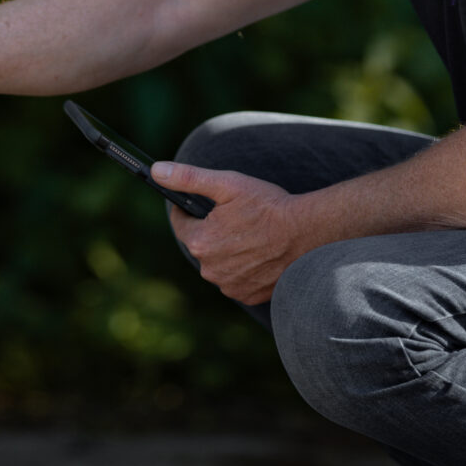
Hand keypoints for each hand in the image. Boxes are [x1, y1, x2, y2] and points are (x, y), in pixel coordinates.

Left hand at [156, 162, 303, 304]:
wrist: (308, 233)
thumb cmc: (268, 206)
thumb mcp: (227, 184)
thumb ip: (188, 178)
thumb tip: (157, 171)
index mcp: (200, 242)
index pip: (181, 224)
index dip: (190, 211)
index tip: (204, 204)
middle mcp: (210, 270)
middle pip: (201, 245)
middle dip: (212, 231)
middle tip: (236, 217)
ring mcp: (230, 285)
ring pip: (219, 263)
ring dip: (227, 250)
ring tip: (250, 235)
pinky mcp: (248, 295)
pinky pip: (236, 279)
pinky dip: (243, 268)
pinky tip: (258, 254)